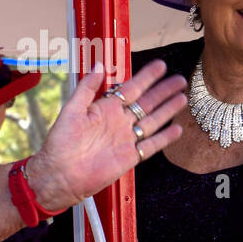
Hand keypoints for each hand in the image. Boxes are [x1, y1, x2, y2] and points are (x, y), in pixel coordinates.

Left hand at [25, 60, 186, 211]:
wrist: (60, 175)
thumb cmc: (60, 144)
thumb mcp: (71, 110)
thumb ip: (87, 88)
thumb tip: (99, 66)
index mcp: (104, 109)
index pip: (131, 88)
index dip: (146, 77)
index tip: (160, 66)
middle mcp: (117, 122)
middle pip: (146, 103)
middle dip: (163, 91)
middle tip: (179, 80)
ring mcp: (125, 139)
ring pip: (152, 121)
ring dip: (167, 110)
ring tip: (182, 98)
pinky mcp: (129, 157)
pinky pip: (151, 145)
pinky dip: (164, 138)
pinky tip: (177, 129)